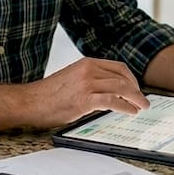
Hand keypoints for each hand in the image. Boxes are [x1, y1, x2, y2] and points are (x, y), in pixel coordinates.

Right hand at [28, 58, 149, 127]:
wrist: (30, 102)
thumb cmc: (48, 95)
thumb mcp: (72, 79)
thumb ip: (90, 80)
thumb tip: (109, 92)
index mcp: (86, 63)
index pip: (118, 67)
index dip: (132, 79)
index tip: (136, 89)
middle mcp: (88, 70)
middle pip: (123, 77)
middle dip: (137, 90)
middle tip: (143, 101)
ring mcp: (87, 84)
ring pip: (121, 88)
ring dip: (136, 99)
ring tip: (142, 107)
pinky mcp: (84, 99)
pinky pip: (113, 101)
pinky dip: (126, 106)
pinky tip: (131, 111)